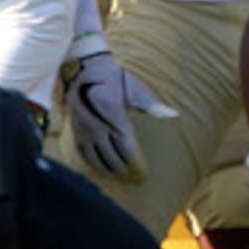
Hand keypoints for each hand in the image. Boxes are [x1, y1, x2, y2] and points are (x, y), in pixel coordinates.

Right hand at [62, 49, 171, 178]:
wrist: (84, 68)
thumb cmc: (114, 78)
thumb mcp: (134, 89)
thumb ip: (152, 105)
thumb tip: (173, 114)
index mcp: (114, 117)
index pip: (126, 148)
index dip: (135, 163)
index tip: (144, 173)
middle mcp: (98, 127)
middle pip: (112, 157)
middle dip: (124, 170)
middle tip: (135, 180)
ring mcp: (84, 130)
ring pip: (97, 159)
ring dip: (109, 170)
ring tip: (121, 178)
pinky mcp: (75, 131)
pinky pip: (83, 154)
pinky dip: (93, 164)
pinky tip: (101, 169)